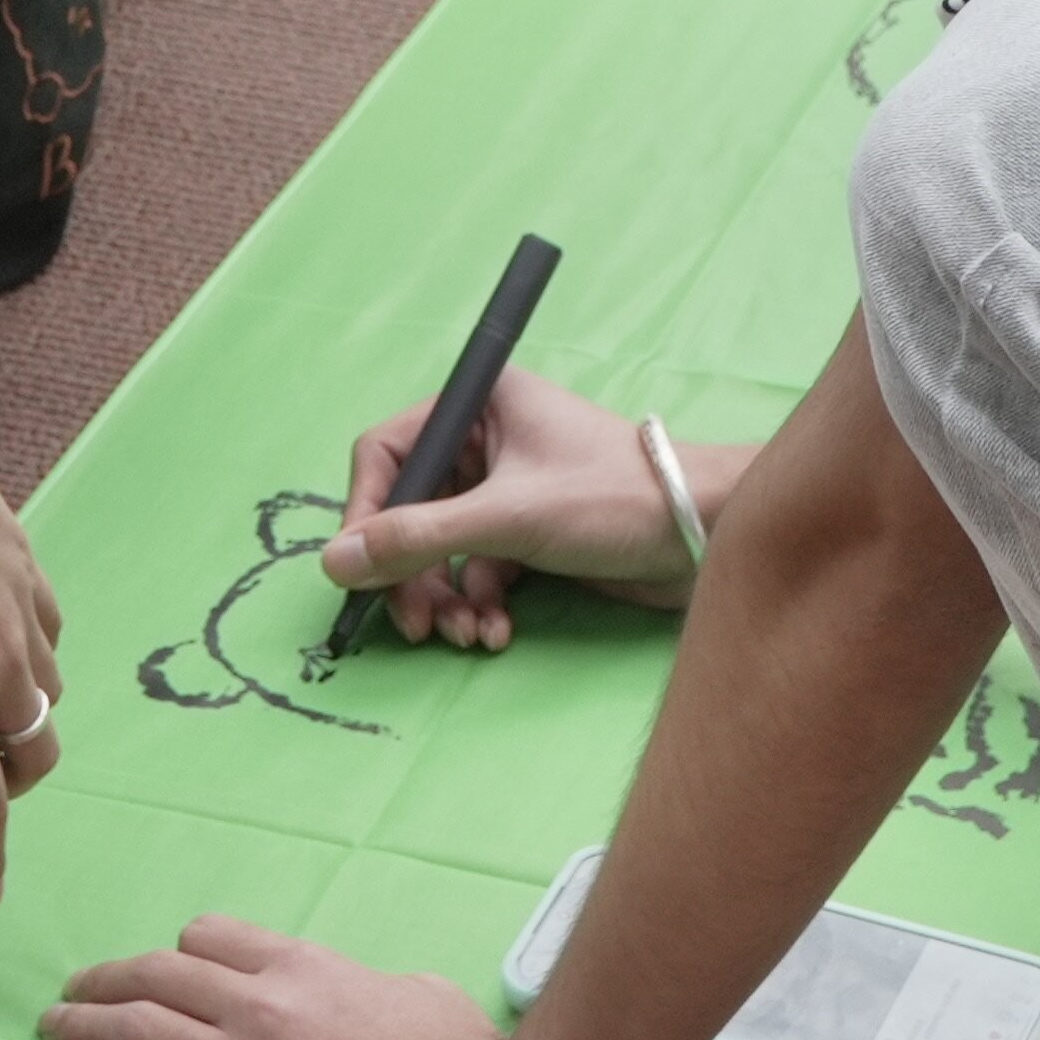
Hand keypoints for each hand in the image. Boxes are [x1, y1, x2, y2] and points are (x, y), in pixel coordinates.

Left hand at [36, 918, 566, 1039]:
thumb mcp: (426, 994)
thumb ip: (379, 985)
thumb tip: (375, 992)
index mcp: (304, 968)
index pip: (207, 938)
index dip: (175, 954)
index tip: (161, 973)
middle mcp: (260, 1011)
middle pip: (154, 977)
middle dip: (104, 979)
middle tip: (74, 993)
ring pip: (135, 1033)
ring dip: (82, 1027)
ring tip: (54, 1031)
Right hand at [324, 369, 747, 646]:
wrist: (705, 536)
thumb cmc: (615, 499)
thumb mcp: (507, 518)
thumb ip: (417, 539)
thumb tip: (333, 562)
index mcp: (480, 403)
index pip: (389, 453)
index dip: (367, 514)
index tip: (359, 571)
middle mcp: (488, 439)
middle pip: (411, 509)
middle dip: (411, 573)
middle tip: (415, 625)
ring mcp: (508, 488)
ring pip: (442, 549)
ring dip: (444, 598)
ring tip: (468, 635)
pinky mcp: (529, 531)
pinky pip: (476, 569)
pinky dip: (477, 603)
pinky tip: (496, 631)